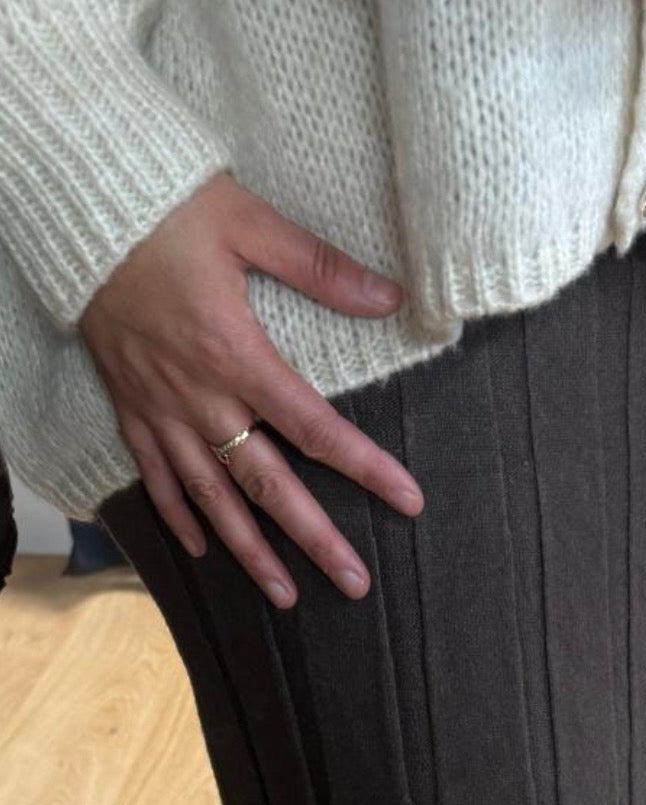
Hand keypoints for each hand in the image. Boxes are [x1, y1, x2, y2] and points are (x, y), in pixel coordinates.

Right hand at [79, 170, 423, 609]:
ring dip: (249, 552)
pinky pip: (156, 478)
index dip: (366, 469)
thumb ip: (320, 267)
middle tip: (354, 584)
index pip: (316, 428)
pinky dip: (179, 517)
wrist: (78, 208)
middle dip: (314, 539)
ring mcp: (160, 410)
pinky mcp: (130, 407)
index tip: (408, 502)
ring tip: (286, 596)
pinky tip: (202, 550)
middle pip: (267, 485)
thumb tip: (389, 295)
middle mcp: (200, 398)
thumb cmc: (165, 208)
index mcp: (237, 355)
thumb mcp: (249, 222)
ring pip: (212, 499)